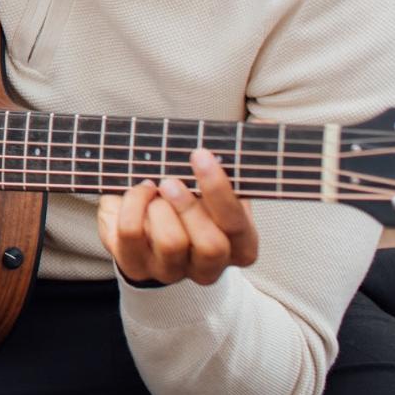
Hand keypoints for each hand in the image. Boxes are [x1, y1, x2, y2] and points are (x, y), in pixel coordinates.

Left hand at [97, 149, 258, 286]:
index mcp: (239, 246)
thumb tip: (265, 123)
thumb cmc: (192, 198)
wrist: (150, 234)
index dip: (220, 190)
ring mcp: (172, 271)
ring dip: (156, 205)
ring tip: (152, 185)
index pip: (237, 226)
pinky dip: (129, 205)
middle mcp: (209, 267)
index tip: (201, 154)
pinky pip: (131, 235)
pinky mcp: (136, 265)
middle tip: (170, 180)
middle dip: (188, 206)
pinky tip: (136, 192)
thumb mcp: (214, 183)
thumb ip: (236, 160)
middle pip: (210, 245)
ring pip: (171, 242)